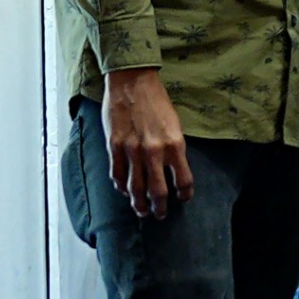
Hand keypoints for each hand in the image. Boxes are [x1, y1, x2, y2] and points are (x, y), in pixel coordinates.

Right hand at [103, 67, 193, 219]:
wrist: (132, 83)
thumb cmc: (156, 102)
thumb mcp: (175, 125)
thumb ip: (173, 150)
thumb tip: (170, 171)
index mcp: (175, 145)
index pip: (183, 180)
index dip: (184, 194)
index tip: (183, 199)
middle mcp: (154, 151)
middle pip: (158, 191)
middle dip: (159, 207)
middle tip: (160, 215)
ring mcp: (132, 151)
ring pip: (135, 188)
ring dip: (138, 203)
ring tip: (141, 211)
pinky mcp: (114, 147)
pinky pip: (117, 175)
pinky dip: (121, 186)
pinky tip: (125, 191)